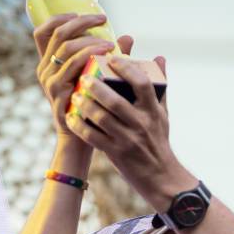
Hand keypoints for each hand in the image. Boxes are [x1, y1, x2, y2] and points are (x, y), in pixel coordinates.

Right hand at [33, 13, 133, 147]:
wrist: (83, 139)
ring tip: (110, 42)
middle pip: (58, 34)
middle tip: (103, 19)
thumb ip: (108, 57)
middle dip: (81, 22)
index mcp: (50, 63)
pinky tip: (106, 56)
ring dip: (90, 40)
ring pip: (67, 49)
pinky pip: (74, 68)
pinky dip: (90, 57)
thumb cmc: (91, 107)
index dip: (60, 17)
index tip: (81, 12)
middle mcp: (46, 69)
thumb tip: (128, 36)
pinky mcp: (60, 93)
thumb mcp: (97, 78)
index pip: (44, 30)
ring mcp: (51, 81)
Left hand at [64, 56, 195, 209]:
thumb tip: (159, 57)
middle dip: (97, 87)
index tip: (112, 58)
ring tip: (74, 95)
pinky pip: (93, 137)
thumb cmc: (159, 140)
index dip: (126, 68)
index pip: (141, 83)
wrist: (161, 176)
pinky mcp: (115, 153)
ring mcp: (127, 140)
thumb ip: (158, 86)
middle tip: (84, 76)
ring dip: (85, 105)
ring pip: (101, 118)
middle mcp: (141, 124)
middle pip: (115, 101)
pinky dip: (80, 126)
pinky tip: (71, 117)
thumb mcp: (162, 113)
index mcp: (152, 111)